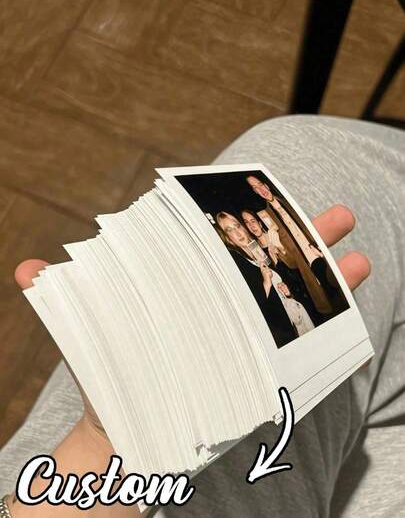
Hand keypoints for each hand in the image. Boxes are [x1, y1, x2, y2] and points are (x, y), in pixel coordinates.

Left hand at [14, 205, 370, 454]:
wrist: (126, 434)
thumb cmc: (111, 374)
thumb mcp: (90, 330)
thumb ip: (65, 300)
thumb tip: (26, 272)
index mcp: (186, 286)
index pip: (219, 243)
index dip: (245, 217)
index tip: (270, 195)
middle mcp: (218, 305)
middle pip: (263, 262)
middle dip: (300, 237)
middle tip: (338, 213)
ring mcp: (241, 335)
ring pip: (288, 297)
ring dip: (324, 274)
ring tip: (356, 247)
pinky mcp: (256, 369)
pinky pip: (296, 346)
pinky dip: (323, 327)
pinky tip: (350, 305)